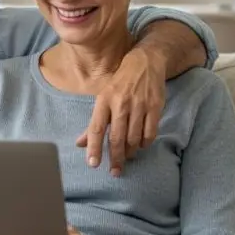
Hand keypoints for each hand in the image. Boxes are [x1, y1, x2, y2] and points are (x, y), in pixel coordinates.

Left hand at [76, 48, 164, 175]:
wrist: (144, 63)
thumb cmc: (119, 84)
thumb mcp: (102, 99)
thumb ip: (93, 123)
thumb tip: (79, 144)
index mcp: (103, 101)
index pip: (96, 128)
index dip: (94, 147)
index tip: (93, 164)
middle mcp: (120, 104)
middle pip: (116, 137)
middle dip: (115, 158)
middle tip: (115, 172)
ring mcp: (139, 105)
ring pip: (133, 137)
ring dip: (130, 151)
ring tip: (127, 157)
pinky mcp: (155, 106)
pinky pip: (150, 132)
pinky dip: (145, 143)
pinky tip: (141, 145)